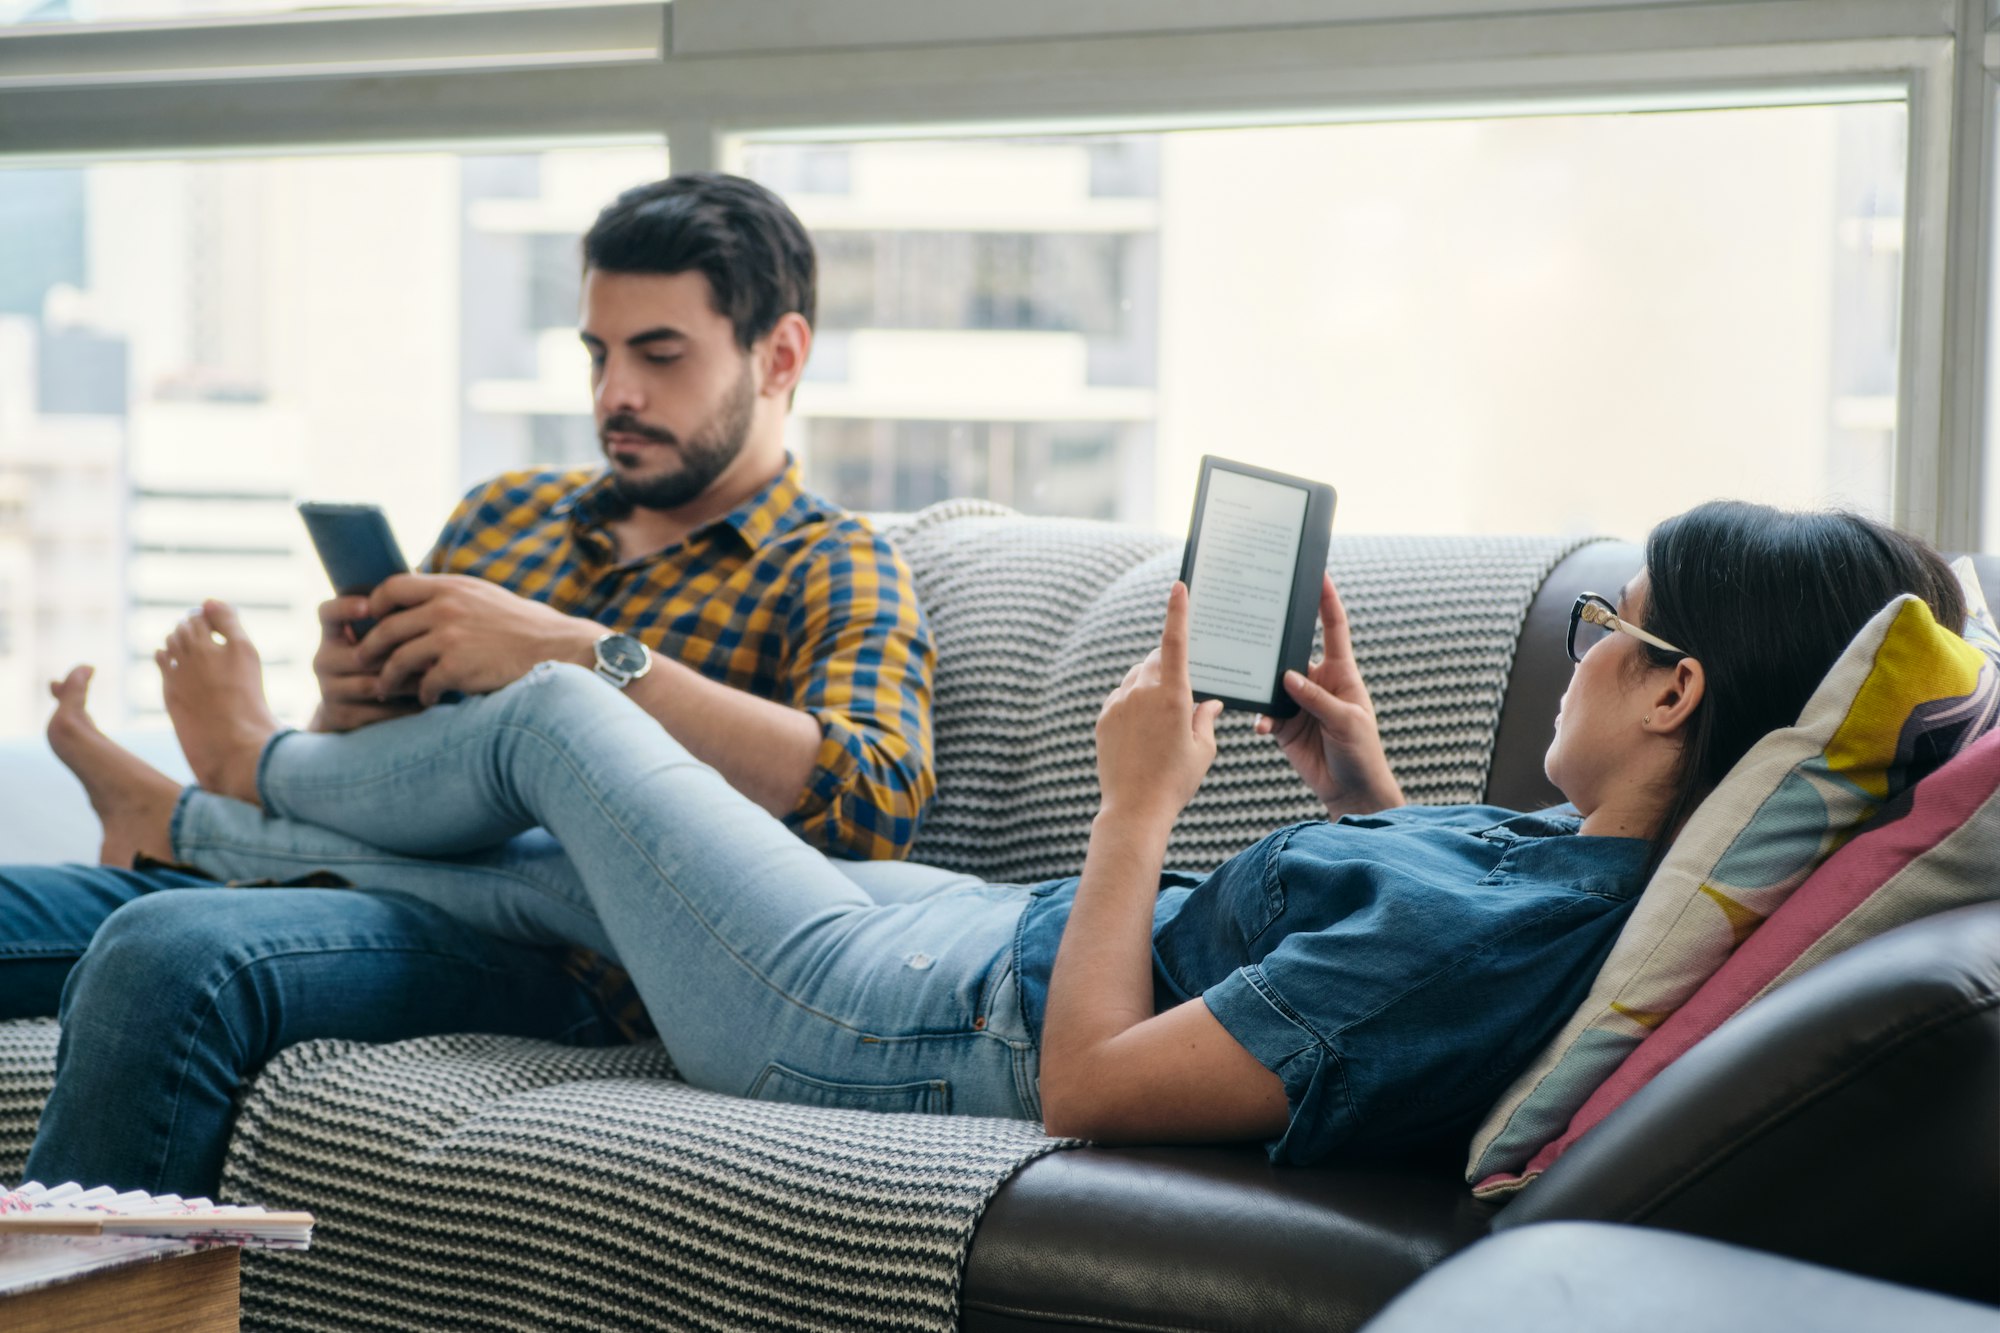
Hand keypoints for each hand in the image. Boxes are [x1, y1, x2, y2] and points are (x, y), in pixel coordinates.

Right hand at [310, 596, 420, 731]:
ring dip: (406, 681)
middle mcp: (324, 659)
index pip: (327, 612)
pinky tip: (425, 703)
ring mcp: (329, 689)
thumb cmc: (384, 661)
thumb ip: (394, 617)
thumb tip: (425, 590)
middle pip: (360, 654)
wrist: (360, 709)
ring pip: (371, 684)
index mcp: (333, 633)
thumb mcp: (384, 638)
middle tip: (431, 651)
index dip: (344, 608)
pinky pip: (375, 712)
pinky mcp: (339, 716)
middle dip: (397, 654)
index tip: (369, 606)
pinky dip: (403, 708)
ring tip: (434, 676)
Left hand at [357, 574, 599, 705]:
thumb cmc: (527, 627)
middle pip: (387, 627)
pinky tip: (429, 700)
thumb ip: (454, 597)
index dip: (375, 605)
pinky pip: (424, 686)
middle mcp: (446, 608)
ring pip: (398, 660)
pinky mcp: (458, 668)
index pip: (393, 587)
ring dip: (388, 678)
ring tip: (385, 688)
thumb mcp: (487, 597)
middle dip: (370, 648)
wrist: (559, 649)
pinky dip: (422, 696)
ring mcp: (450, 639)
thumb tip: (424, 601)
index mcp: (452, 587)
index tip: (372, 620)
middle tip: (363, 661)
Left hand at [1094, 582, 1224, 830]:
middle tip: (1182, 693)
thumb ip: (1206, 718)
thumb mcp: (1203, 750)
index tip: (1178, 587)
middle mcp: (1142, 691)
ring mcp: (1119, 703)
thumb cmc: (1175, 780)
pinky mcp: (1104, 716)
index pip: (1174, 642)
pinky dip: (1133, 702)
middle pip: (1155, 659)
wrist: (1134, 808)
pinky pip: (1121, 696)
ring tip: (1162, 722)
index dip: (1177, 612)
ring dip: (1150, 685)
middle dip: (1169, 665)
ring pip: (1136, 677)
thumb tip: (1209, 702)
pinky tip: (1142, 732)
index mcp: (1172, 694)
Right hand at [1253, 573, 1403, 816]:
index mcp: (1341, 672)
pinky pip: (1266, 713)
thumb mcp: (1347, 721)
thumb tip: (1288, 677)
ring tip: (1248, 678)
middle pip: (1293, 650)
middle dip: (1276, 638)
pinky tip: (1260, 726)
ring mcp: (1298, 702)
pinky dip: (1261, 718)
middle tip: (1256, 620)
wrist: (1351, 790)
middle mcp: (1317, 682)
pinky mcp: (1284, 725)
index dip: (1328, 600)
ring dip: (1261, 682)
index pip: (1334, 628)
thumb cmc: (1362, 751)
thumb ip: (1317, 699)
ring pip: (1273, 681)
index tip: (1318, 574)